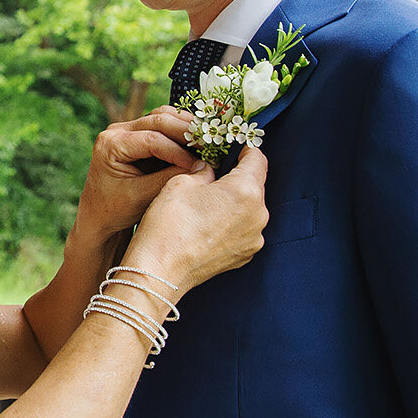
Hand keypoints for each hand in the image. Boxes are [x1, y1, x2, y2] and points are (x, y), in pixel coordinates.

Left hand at [73, 109, 203, 243]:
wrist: (100, 215)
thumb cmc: (116, 209)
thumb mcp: (142, 196)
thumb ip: (168, 179)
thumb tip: (201, 166)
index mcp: (110, 145)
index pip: (151, 139)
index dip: (178, 151)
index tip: (199, 165)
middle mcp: (116, 131)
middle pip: (158, 120)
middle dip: (187, 132)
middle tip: (212, 144)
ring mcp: (126, 130)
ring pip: (162, 117)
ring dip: (186, 127)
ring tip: (208, 140)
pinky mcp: (138, 135)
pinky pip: (162, 126)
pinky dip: (181, 132)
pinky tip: (199, 142)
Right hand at [125, 147, 268, 290]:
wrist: (159, 271)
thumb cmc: (168, 225)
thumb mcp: (180, 183)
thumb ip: (203, 171)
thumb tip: (210, 170)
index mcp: (245, 191)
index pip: (257, 159)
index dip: (246, 149)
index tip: (237, 146)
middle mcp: (258, 215)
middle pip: (255, 185)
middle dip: (237, 177)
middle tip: (215, 174)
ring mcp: (254, 238)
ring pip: (249, 209)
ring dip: (234, 202)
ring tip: (207, 204)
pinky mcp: (245, 255)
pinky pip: (244, 230)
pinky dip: (231, 223)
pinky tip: (207, 225)